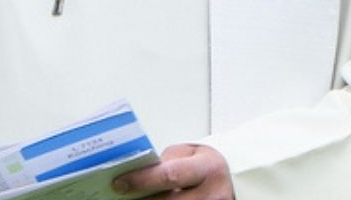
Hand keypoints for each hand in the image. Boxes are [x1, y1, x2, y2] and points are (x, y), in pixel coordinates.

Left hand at [111, 144, 232, 198]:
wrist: (232, 180)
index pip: (169, 175)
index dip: (141, 180)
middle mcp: (213, 195)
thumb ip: (165, 162)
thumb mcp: (189, 154)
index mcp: (208, 169)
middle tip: (118, 197)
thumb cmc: (205, 165)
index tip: (119, 183)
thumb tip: (134, 172)